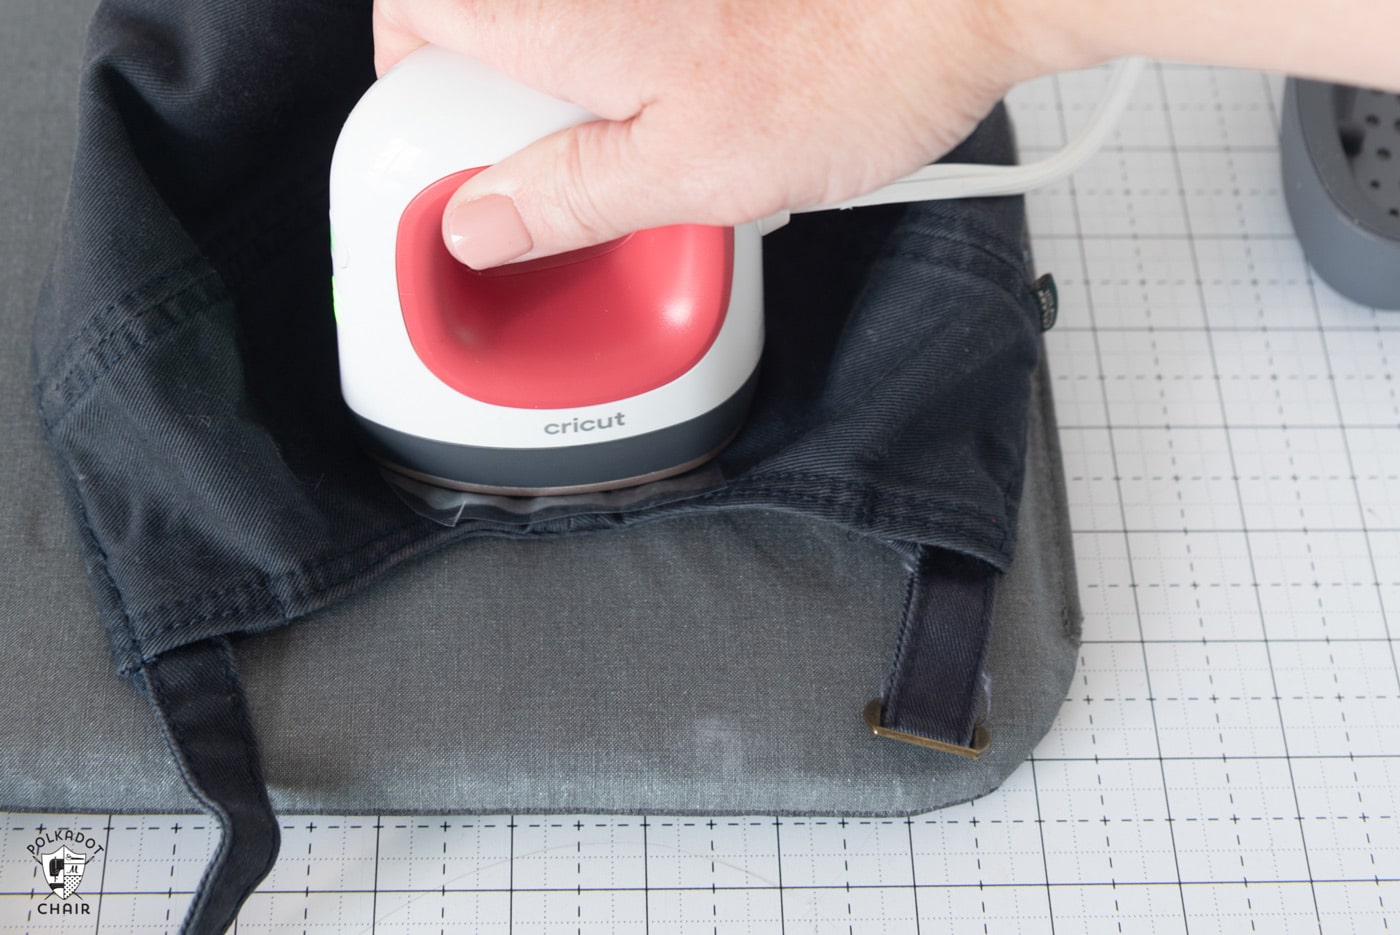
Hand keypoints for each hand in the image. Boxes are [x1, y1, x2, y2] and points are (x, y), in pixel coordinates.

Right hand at [372, 0, 1061, 267]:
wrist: (952, 2)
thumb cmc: (845, 70)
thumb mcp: (686, 172)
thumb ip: (566, 197)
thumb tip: (475, 224)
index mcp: (558, 13)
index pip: (412, 15)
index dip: (411, 87)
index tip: (449, 155)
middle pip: (479, 25)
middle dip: (497, 104)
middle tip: (551, 172)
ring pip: (553, 38)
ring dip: (567, 97)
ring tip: (636, 150)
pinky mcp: (691, 7)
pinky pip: (623, 39)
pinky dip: (627, 78)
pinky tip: (687, 113)